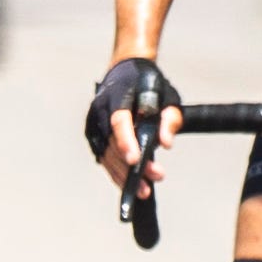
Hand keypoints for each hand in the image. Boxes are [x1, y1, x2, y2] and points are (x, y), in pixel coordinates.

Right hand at [88, 56, 180, 186]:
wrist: (124, 71)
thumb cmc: (149, 84)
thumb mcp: (167, 96)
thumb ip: (169, 118)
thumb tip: (166, 143)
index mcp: (119, 95)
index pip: (119, 121)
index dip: (126, 141)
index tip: (135, 160)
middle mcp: (100, 109)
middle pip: (113, 143)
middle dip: (132, 165)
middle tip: (156, 179)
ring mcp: (93, 123)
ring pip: (105, 155)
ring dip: (124, 174)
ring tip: (145, 189)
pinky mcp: (93, 134)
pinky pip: (103, 157)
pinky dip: (115, 171)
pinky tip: (130, 183)